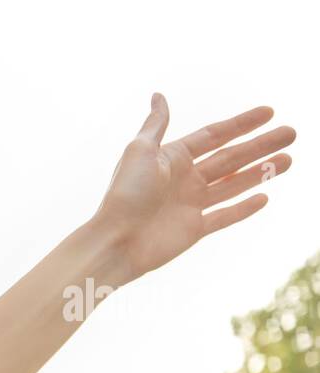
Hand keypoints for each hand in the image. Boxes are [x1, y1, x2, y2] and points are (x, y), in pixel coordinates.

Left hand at [92, 93, 295, 284]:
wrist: (116, 241)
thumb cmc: (124, 194)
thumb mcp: (139, 151)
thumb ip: (156, 124)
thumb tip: (159, 95)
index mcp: (172, 158)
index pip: (214, 136)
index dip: (242, 124)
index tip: (270, 111)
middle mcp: (184, 179)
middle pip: (231, 158)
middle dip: (261, 145)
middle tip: (292, 132)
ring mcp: (190, 205)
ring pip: (234, 184)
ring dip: (261, 172)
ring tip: (289, 159)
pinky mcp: (194, 230)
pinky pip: (225, 216)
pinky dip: (245, 208)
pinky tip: (265, 197)